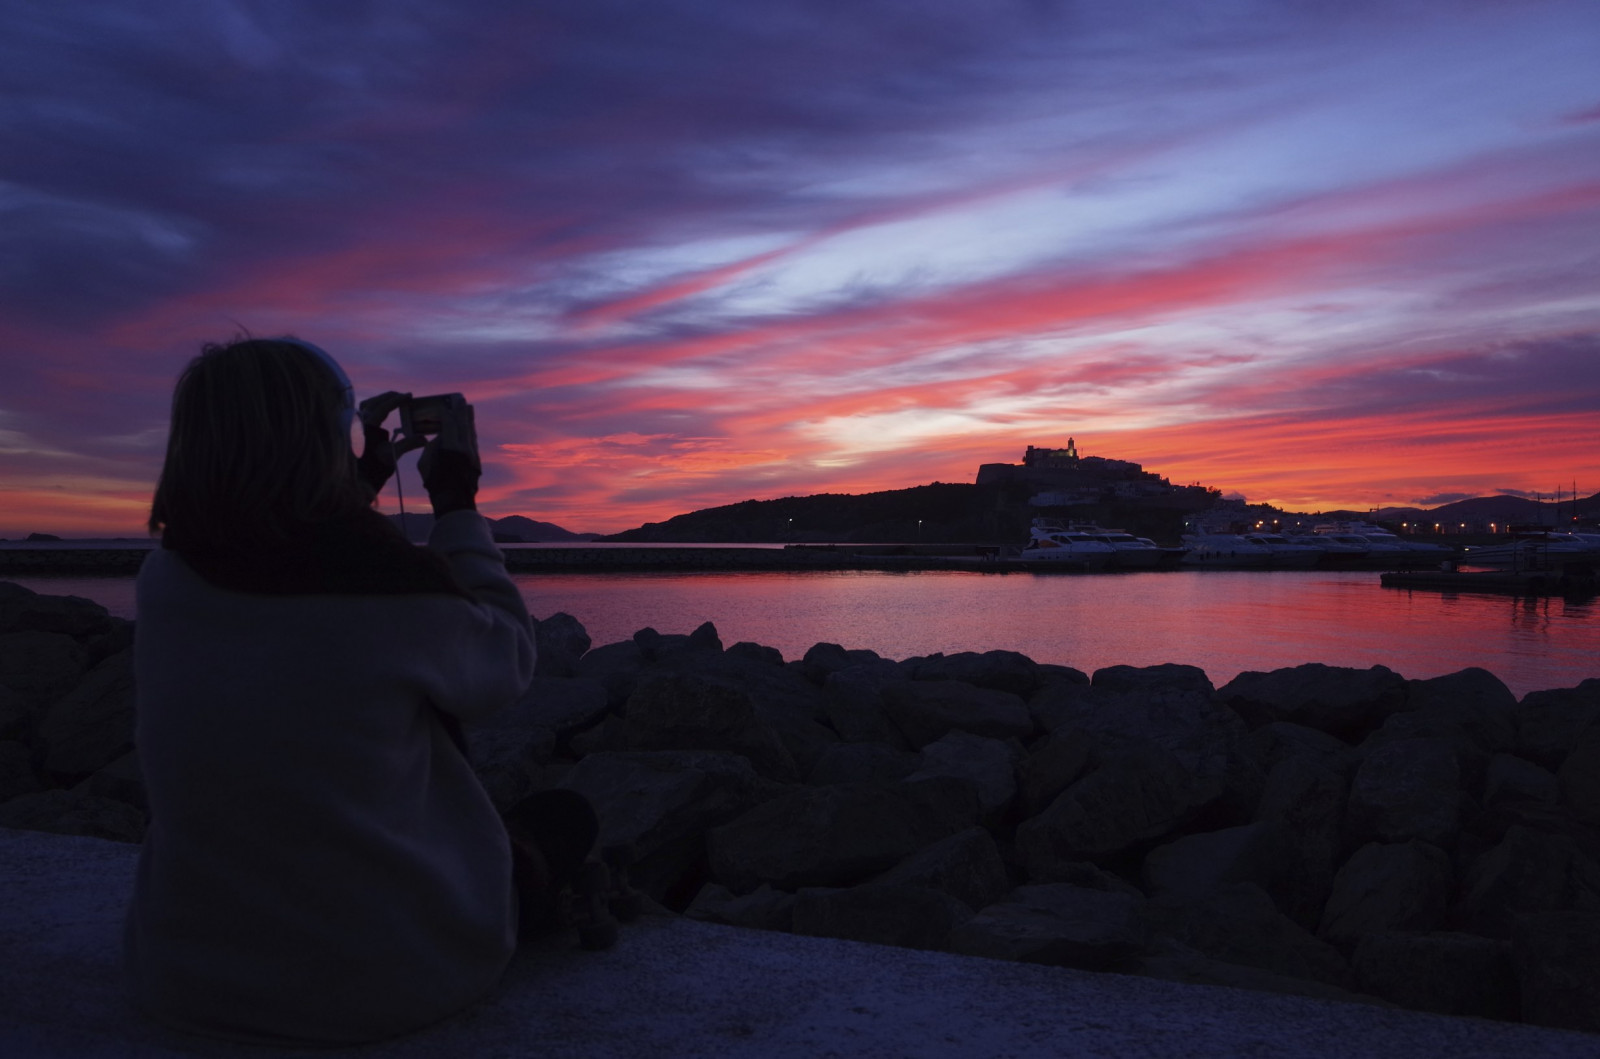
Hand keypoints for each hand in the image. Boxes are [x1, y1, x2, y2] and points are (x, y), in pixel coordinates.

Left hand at [354, 391, 409, 491]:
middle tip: (404, 396)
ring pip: (368, 404)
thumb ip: (407, 444)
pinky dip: (375, 406)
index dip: (397, 400)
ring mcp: (356, 424)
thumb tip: (424, 439)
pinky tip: (383, 409)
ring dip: (381, 400)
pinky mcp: (356, 427)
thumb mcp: (392, 454)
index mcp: (367, 427)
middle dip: (390, 397)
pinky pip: (365, 410)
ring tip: (394, 400)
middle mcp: (360, 422)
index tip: (409, 396)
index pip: (383, 407)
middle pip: (374, 402)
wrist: (359, 474)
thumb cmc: (374, 464)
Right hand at [418, 399, 480, 514]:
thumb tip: (441, 439)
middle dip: (461, 410)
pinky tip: (468, 428)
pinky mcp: (476, 460)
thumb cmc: (435, 482)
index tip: (442, 406)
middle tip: (460, 398)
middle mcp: (465, 447)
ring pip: (471, 431)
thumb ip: (433, 447)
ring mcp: (473, 453)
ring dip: (468, 419)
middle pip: (463, 423)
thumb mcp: (426, 463)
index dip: (445, 412)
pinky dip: (470, 432)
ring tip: (466, 408)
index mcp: (451, 446)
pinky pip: (473, 440)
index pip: (449, 422)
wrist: (455, 501)